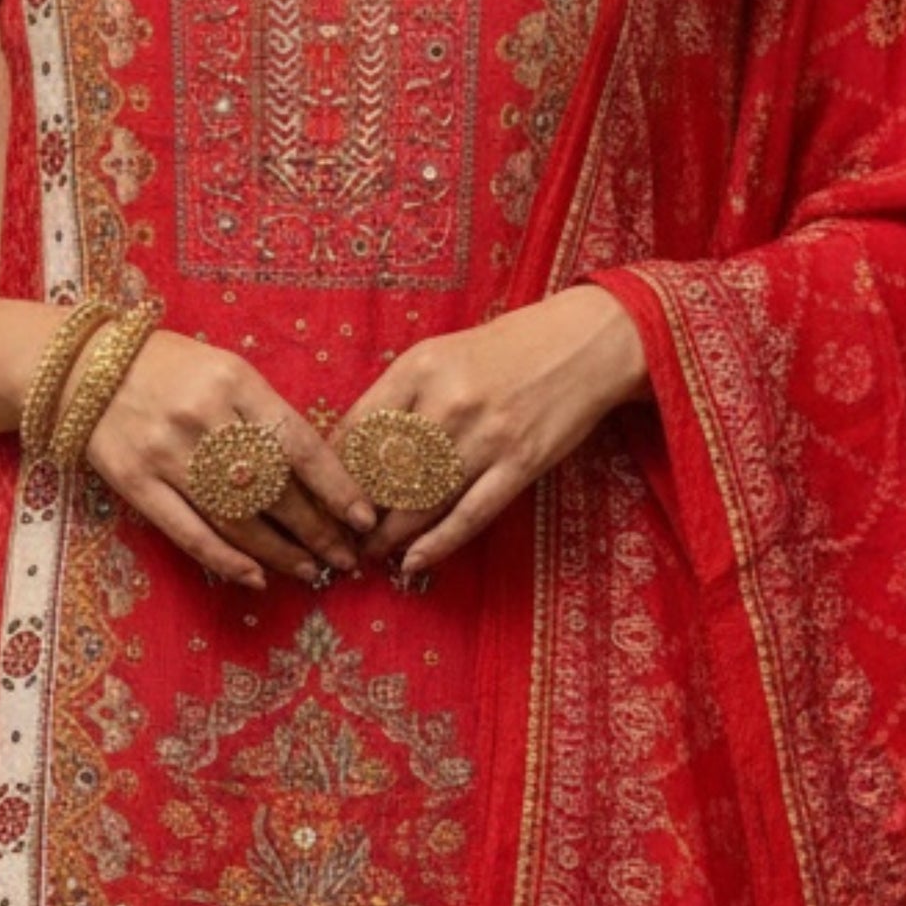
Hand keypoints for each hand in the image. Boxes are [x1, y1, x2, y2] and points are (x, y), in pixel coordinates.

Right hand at [79, 328, 377, 592]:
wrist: (81, 368)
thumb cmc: (169, 367)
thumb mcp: (225, 369)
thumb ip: (265, 414)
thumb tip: (318, 473)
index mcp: (234, 381)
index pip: (299, 444)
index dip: (336, 487)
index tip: (364, 518)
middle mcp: (203, 418)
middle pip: (273, 488)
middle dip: (316, 529)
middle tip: (344, 557)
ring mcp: (166, 454)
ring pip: (235, 517)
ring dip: (279, 551)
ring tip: (310, 570)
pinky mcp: (135, 484)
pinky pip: (187, 532)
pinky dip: (225, 560)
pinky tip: (255, 577)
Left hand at [341, 286, 647, 580]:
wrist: (584, 344)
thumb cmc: (504, 350)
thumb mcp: (440, 354)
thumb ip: (398, 396)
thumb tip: (351, 450)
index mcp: (419, 367)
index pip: (358, 429)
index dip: (334, 472)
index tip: (321, 497)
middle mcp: (448, 401)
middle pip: (384, 473)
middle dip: (357, 513)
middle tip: (340, 537)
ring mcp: (487, 436)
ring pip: (421, 501)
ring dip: (389, 536)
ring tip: (369, 553)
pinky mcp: (520, 464)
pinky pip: (470, 515)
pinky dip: (438, 544)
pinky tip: (413, 561)